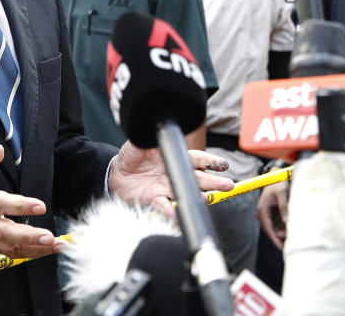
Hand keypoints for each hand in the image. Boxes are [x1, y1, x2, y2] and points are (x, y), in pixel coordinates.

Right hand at [0, 145, 63, 258]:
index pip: (1, 204)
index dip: (21, 206)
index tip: (40, 206)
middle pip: (6, 233)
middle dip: (29, 236)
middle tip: (49, 237)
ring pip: (11, 247)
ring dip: (35, 248)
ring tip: (55, 245)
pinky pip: (12, 253)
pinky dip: (31, 254)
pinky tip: (47, 250)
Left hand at [108, 141, 233, 216]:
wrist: (116, 174)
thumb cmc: (131, 156)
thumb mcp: (139, 142)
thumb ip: (149, 137)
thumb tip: (156, 132)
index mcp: (174, 158)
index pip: (196, 158)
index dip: (210, 162)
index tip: (222, 165)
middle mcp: (174, 174)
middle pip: (198, 178)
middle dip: (214, 182)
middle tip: (228, 185)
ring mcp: (167, 188)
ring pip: (185, 193)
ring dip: (197, 197)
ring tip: (207, 198)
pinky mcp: (155, 200)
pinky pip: (164, 206)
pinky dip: (169, 211)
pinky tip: (174, 213)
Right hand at [257, 179, 288, 249]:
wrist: (276, 176)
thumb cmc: (278, 184)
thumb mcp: (282, 194)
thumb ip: (284, 207)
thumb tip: (286, 221)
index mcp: (262, 210)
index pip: (268, 229)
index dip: (275, 239)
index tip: (282, 247)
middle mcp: (263, 214)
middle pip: (272, 230)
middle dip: (282, 234)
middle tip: (294, 236)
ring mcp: (268, 214)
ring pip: (276, 228)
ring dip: (285, 230)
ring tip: (295, 229)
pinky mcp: (273, 213)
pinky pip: (279, 223)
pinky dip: (285, 225)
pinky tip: (292, 224)